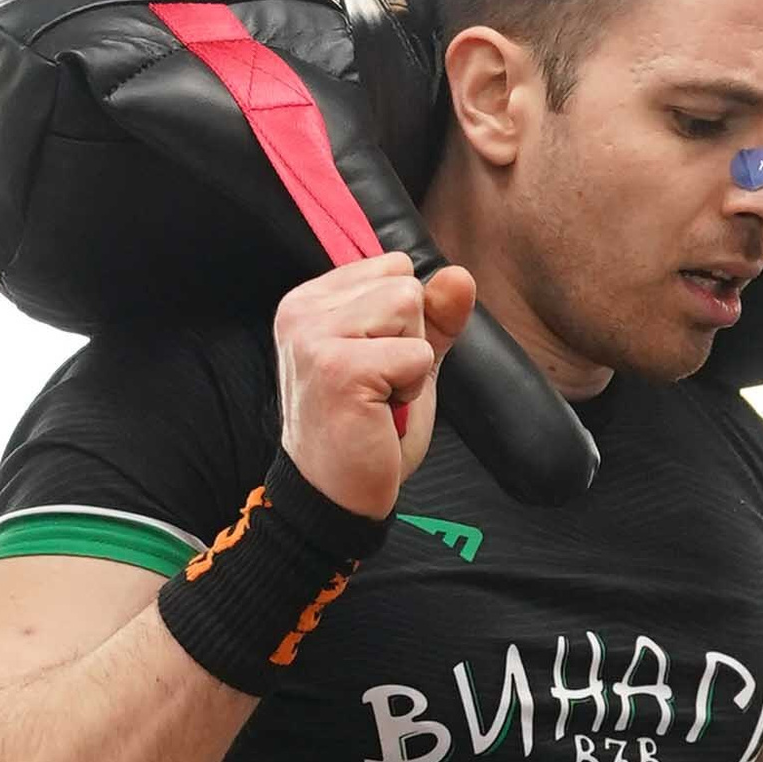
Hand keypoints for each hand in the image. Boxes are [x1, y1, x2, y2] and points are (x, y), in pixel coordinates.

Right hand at [274, 253, 476, 522]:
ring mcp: (314, 336)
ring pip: (409, 306)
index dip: (404, 319)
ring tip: (379, 396)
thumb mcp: (406, 360)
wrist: (335, 495)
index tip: (374, 363)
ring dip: (411, 361)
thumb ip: (434, 316)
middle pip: (404, 283)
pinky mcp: (338, 368)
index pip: (392, 266)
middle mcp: (301, 310)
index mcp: (309, 300)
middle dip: (409, 338)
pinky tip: (378, 413)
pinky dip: (411, 388)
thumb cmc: (365, 429)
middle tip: (377, 386)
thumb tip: (461, 274)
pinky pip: (416, 353)